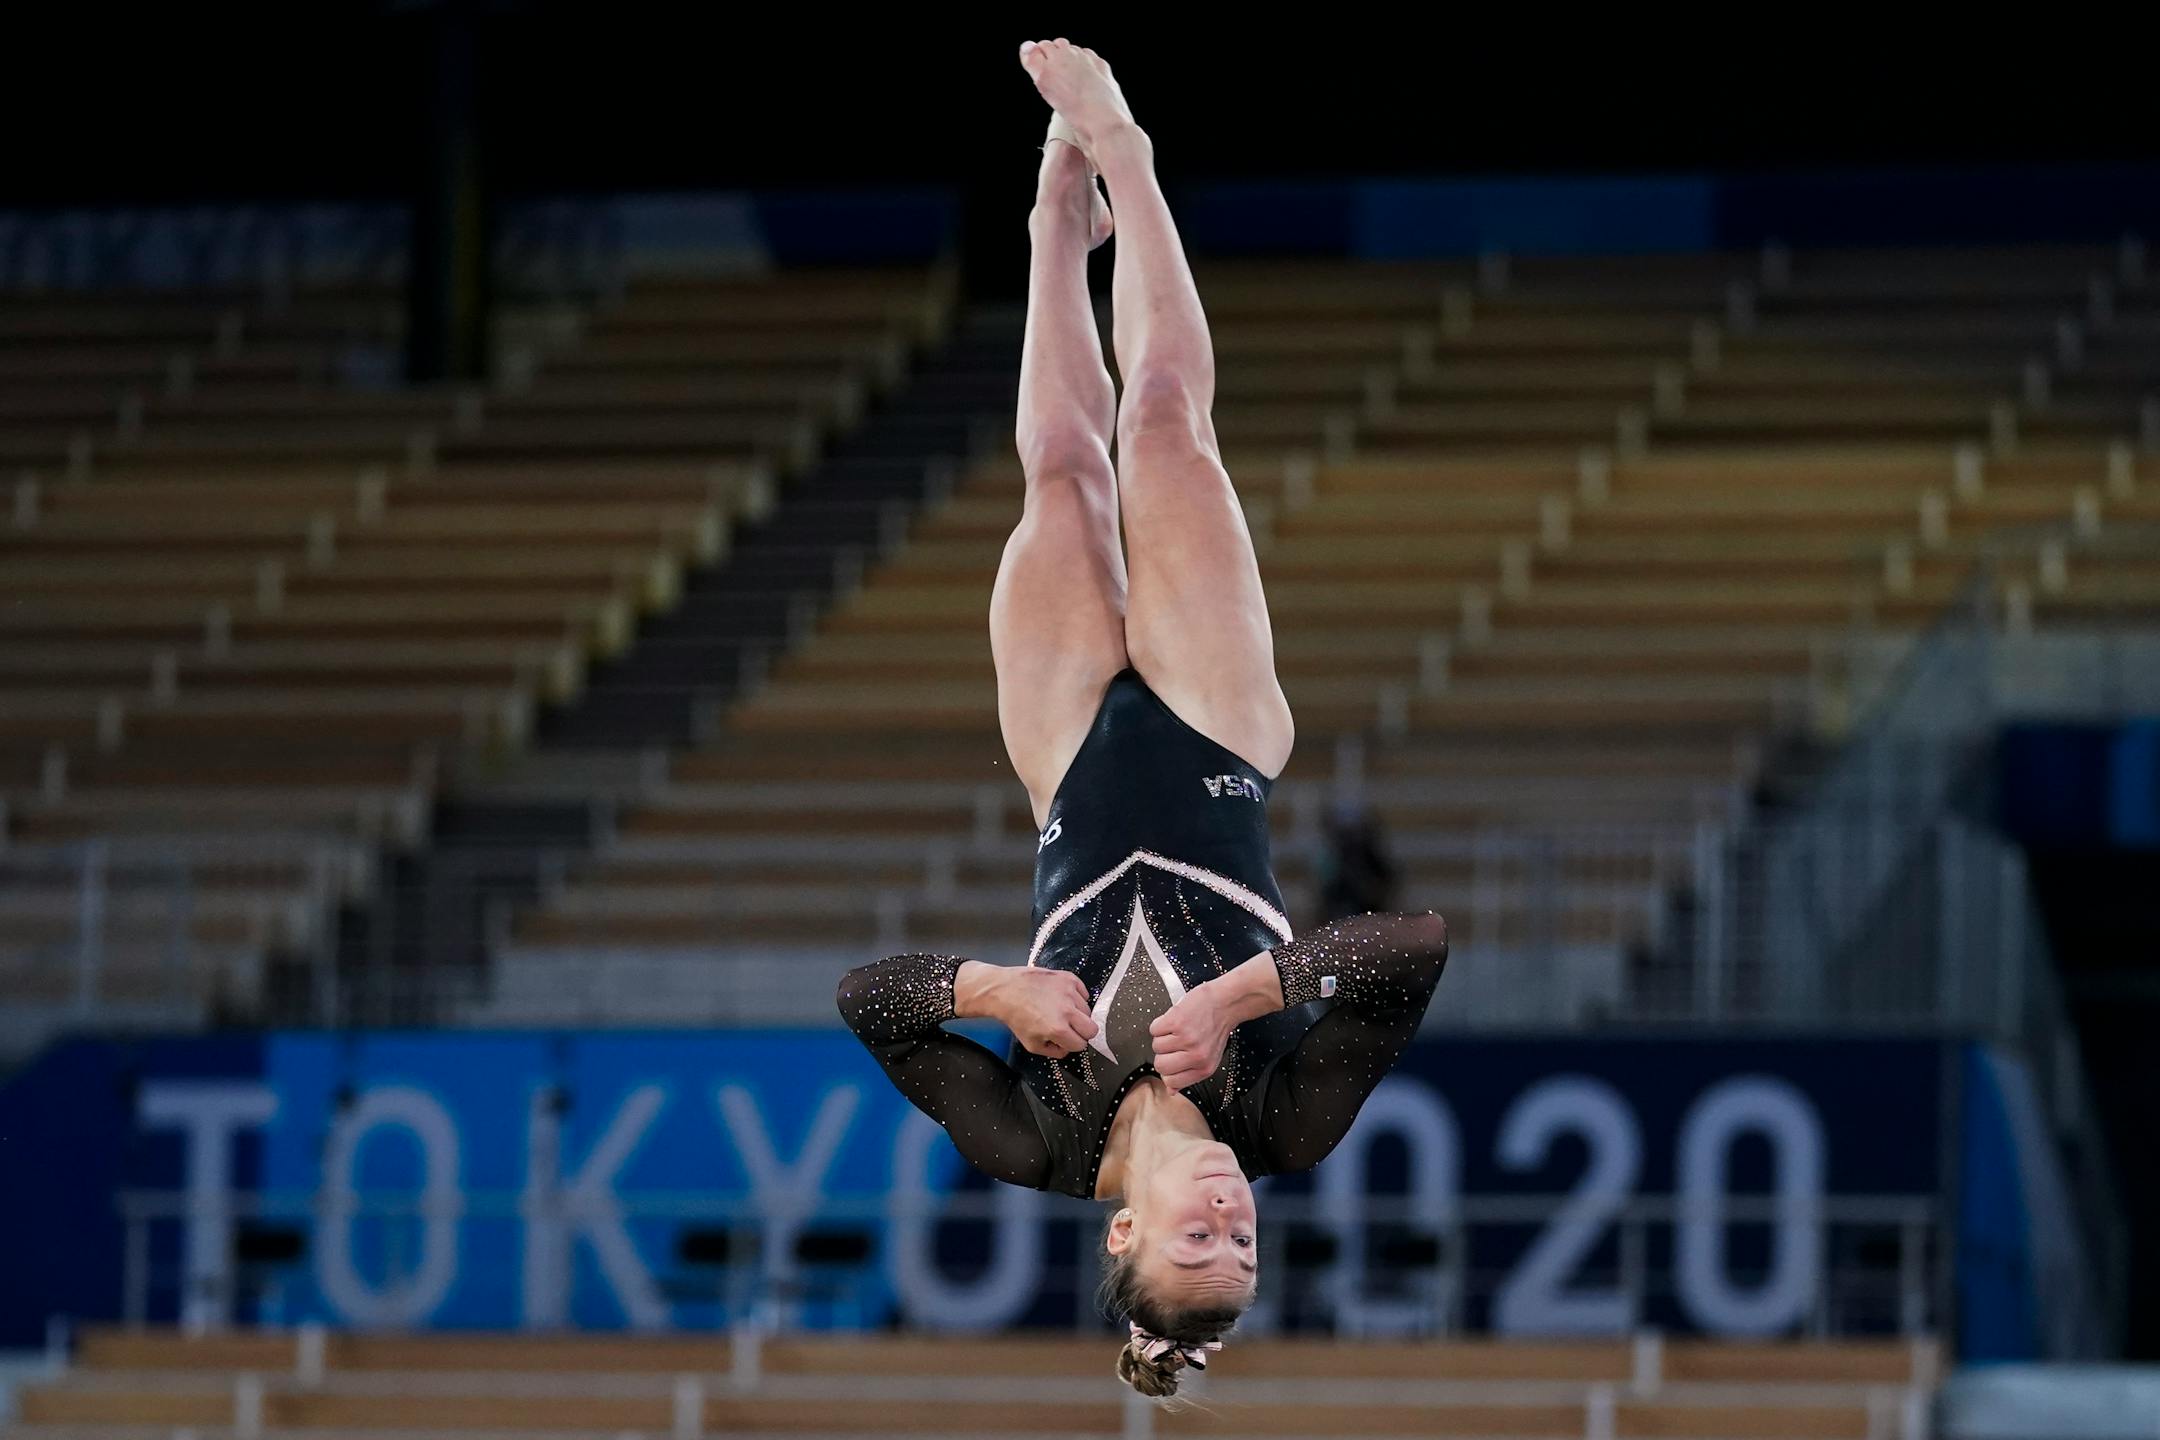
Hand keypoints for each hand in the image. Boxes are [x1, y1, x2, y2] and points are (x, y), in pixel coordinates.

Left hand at [960, 963, 1097, 1059]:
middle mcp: (1067, 1010)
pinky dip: (1077, 997)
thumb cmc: (1016, 1016)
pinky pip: (1084, 992)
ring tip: (1060, 1010)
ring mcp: (1069, 992)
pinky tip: (1062, 999)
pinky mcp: (1068, 978)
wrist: (1006, 990)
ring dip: (1078, 1013)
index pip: (1081, 1044)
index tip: (1066, 1040)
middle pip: (1093, 1029)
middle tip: (1070, 1028)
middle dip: (1082, 1032)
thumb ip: (1053, 1052)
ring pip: (1088, 1010)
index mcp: (1058, 1029)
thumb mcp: (1031, 1044)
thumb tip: (1066, 1049)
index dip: (1073, 1044)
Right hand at [1150, 981, 1236, 1089]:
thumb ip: (1190, 1075)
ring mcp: (1186, 1039)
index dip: (1167, 1071)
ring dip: (1163, 1036)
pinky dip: (1161, 1023)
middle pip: (1160, 1066)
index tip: (1172, 1061)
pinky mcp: (1176, 1022)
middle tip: (1175, 1042)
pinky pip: (1154, 1029)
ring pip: (1156, 1046)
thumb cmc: (1217, 1027)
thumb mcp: (1210, 1058)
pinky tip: (1175, 1020)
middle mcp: (1196, 1056)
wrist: (1227, 1002)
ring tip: (1179, 1029)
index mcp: (1205, 1068)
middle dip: (1163, 1054)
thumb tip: (1170, 1091)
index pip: (1171, 1082)